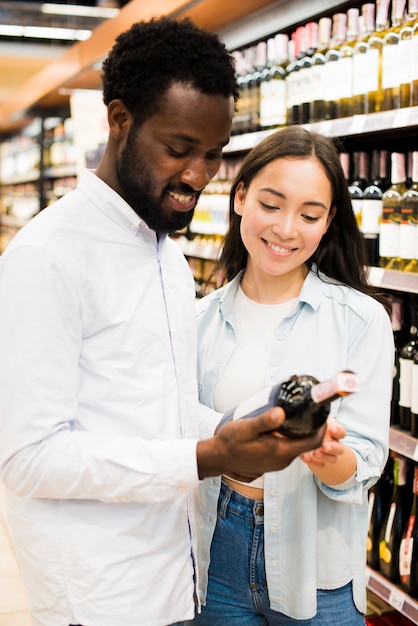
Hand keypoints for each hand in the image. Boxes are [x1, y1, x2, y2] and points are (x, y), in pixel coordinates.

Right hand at [197, 407, 325, 479]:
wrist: (219, 458)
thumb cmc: (231, 443)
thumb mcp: (246, 428)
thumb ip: (264, 421)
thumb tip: (281, 412)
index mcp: (282, 452)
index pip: (314, 442)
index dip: (322, 427)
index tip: (320, 412)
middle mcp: (283, 460)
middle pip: (308, 444)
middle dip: (312, 427)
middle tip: (308, 408)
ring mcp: (278, 462)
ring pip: (298, 446)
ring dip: (301, 432)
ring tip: (295, 414)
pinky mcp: (272, 461)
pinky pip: (288, 449)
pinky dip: (291, 438)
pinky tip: (282, 426)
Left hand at [299, 416, 345, 467]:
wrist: (306, 438)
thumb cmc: (313, 425)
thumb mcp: (315, 417)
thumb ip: (315, 415)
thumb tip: (310, 404)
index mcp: (333, 431)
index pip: (341, 432)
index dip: (338, 431)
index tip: (333, 430)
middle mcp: (332, 443)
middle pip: (339, 448)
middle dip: (333, 448)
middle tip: (324, 446)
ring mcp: (326, 454)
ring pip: (332, 459)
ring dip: (324, 457)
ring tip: (315, 454)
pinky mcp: (318, 461)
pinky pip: (319, 465)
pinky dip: (313, 462)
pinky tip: (306, 457)